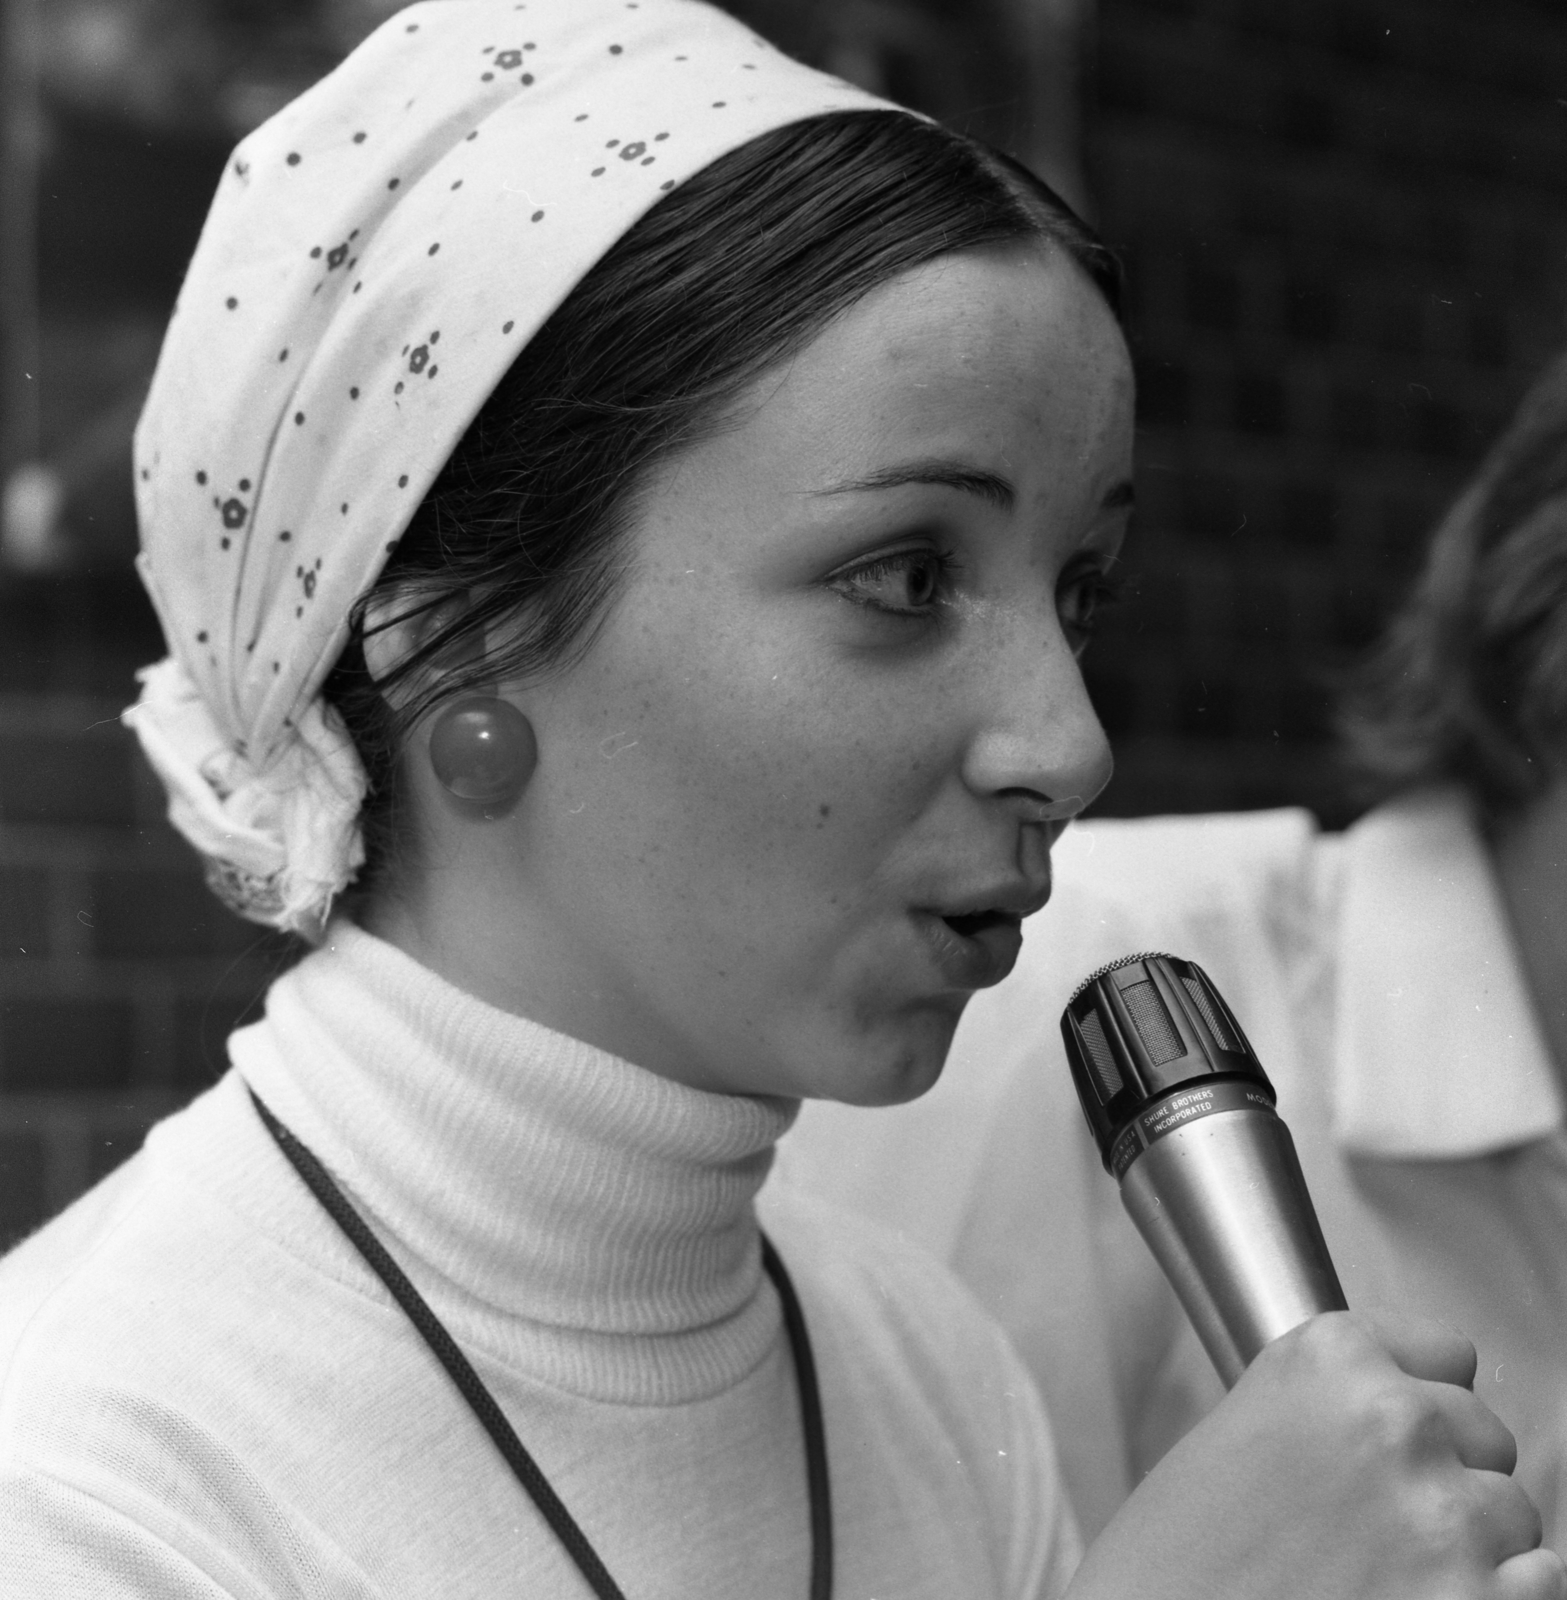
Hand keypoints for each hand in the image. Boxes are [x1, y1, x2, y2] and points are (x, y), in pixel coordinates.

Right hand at [1067, 1311, 1565, 1599]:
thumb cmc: (1173, 1560)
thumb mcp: (1237, 1434)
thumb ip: (1326, 1410)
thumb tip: (1407, 1422)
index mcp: (1328, 1361)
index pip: (1444, 1351)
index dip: (1417, 1399)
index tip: (1391, 1438)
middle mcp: (1396, 1421)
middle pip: (1484, 1433)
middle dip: (1445, 1474)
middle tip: (1377, 1525)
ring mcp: (1447, 1518)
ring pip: (1514, 1513)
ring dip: (1472, 1544)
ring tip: (1389, 1575)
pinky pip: (1543, 1582)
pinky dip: (1499, 1599)